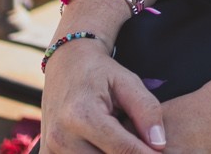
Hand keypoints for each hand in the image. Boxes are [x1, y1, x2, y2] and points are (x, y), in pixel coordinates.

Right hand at [39, 37, 166, 152]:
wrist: (66, 64)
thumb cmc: (100, 72)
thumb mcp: (127, 81)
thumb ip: (146, 110)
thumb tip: (159, 145)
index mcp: (82, 115)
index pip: (123, 149)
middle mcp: (61, 136)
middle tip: (146, 147)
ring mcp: (51, 148)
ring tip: (126, 142)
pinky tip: (106, 146)